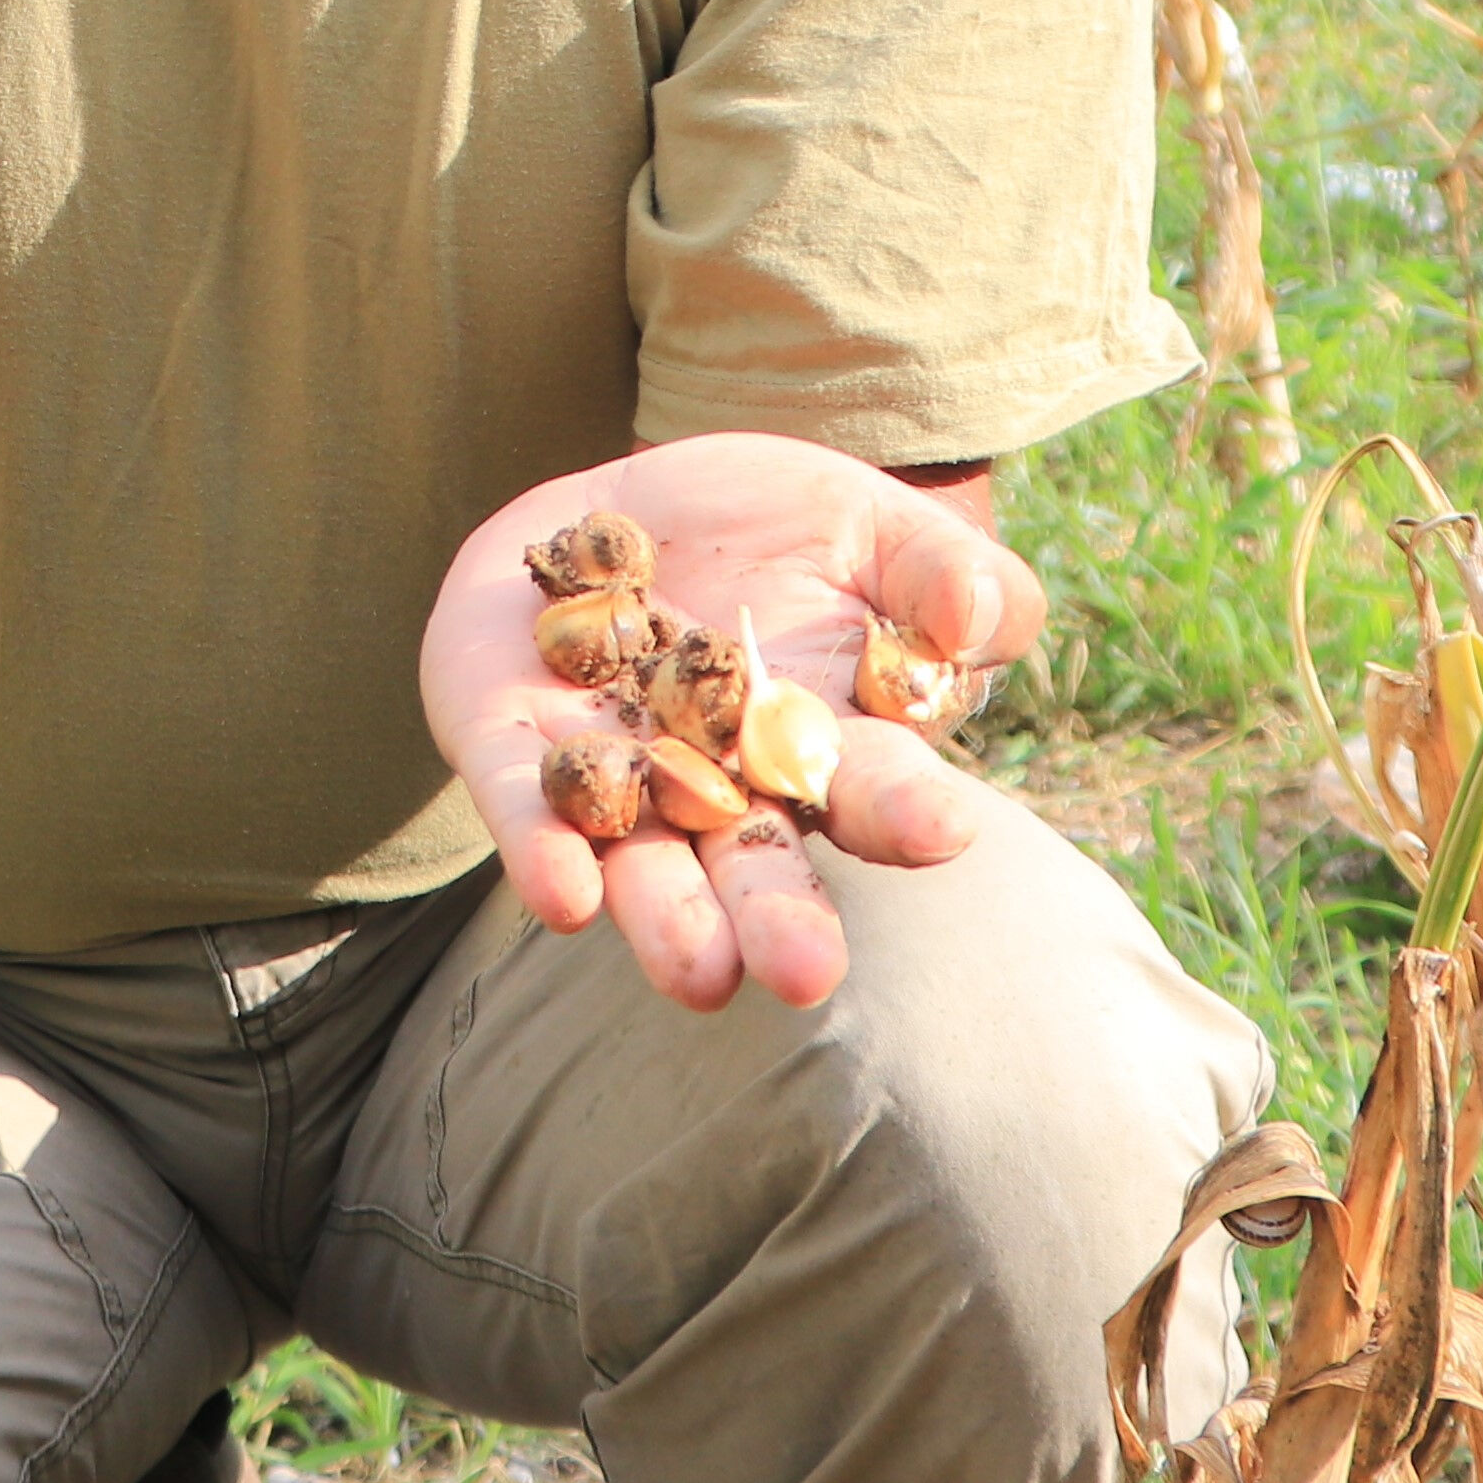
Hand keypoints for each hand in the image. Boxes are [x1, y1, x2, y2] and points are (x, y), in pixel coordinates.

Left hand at [422, 431, 1040, 1013]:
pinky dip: (542, 847)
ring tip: (698, 976)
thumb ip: (945, 573)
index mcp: (823, 749)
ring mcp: (615, 774)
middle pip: (753, 864)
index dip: (904, 809)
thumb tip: (972, 616)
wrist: (618, 506)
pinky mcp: (510, 744)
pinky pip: (526, 803)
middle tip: (807, 973)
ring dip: (666, 920)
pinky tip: (563, 895)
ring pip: (642, 862)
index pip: (870, 789)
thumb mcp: (875, 528)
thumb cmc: (773, 531)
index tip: (941, 829)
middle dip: (777, 918)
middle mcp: (720, 790)